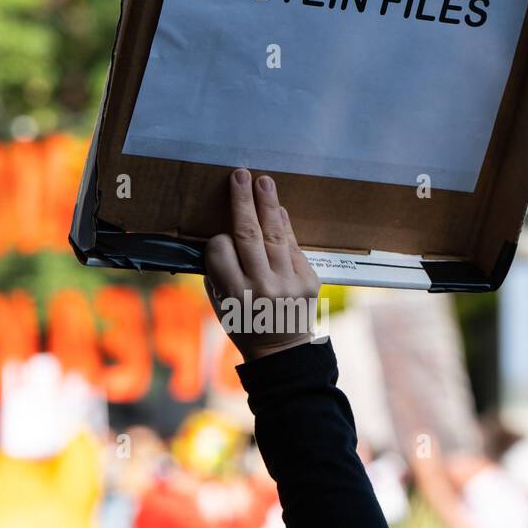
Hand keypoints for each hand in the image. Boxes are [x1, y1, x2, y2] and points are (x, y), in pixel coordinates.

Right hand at [204, 168, 319, 362]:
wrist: (283, 351)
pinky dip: (285, 227)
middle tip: (240, 175)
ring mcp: (289, 284)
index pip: (221, 251)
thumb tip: (225, 234)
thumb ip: (219, 272)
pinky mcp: (309, 281)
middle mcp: (263, 288)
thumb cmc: (245, 325)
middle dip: (243, 202)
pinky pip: (293, 246)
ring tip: (263, 182)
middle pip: (249, 236)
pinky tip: (279, 211)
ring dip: (268, 205)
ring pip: (275, 235)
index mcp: (235, 296)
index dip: (218, 241)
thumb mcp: (221, 305)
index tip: (220, 240)